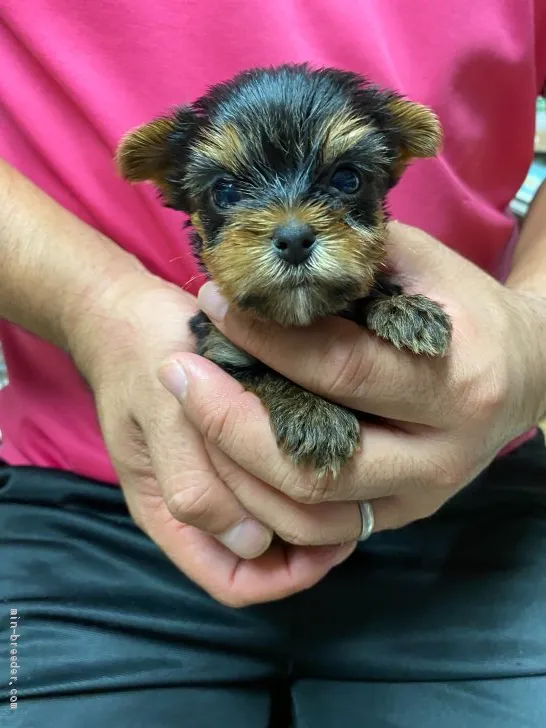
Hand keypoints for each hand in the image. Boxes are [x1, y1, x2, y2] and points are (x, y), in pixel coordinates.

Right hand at [67, 269, 355, 606]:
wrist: (132, 315)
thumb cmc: (142, 357)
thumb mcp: (160, 413)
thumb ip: (191, 481)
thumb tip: (251, 543)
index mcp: (169, 513)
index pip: (233, 581)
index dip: (284, 576)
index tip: (328, 541)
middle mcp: (199, 507)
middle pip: (267, 559)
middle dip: (311, 540)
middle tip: (357, 502)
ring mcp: (221, 477)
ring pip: (280, 526)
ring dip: (317, 511)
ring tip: (353, 479)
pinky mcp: (239, 448)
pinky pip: (280, 484)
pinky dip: (308, 478)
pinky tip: (334, 451)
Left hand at [161, 222, 545, 534]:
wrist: (528, 372)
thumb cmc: (465, 307)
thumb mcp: (421, 264)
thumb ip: (350, 261)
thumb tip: (263, 263)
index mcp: (457, 380)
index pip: (340, 367)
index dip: (266, 338)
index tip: (212, 304)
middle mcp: (442, 455)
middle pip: (317, 461)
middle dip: (228, 419)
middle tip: (178, 372)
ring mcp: (421, 497)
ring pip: (308, 512)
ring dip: (235, 470)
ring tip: (190, 415)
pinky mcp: (400, 516)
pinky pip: (320, 530)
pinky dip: (264, 501)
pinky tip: (227, 457)